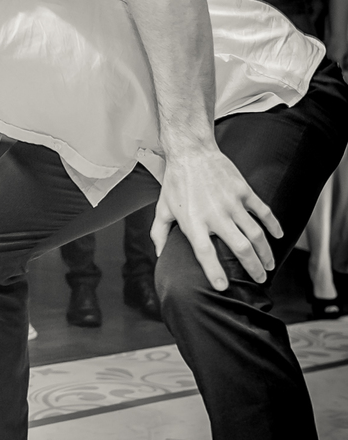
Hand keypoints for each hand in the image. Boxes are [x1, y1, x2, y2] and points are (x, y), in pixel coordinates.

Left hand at [151, 147, 281, 290]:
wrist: (191, 152)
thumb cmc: (175, 183)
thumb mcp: (162, 209)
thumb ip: (160, 234)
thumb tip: (160, 256)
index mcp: (192, 222)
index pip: (204, 252)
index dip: (214, 271)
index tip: (224, 287)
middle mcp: (214, 214)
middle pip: (239, 247)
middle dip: (252, 267)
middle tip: (260, 280)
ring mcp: (231, 202)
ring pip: (256, 233)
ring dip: (265, 252)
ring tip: (269, 265)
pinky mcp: (243, 190)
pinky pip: (263, 212)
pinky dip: (273, 225)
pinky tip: (279, 237)